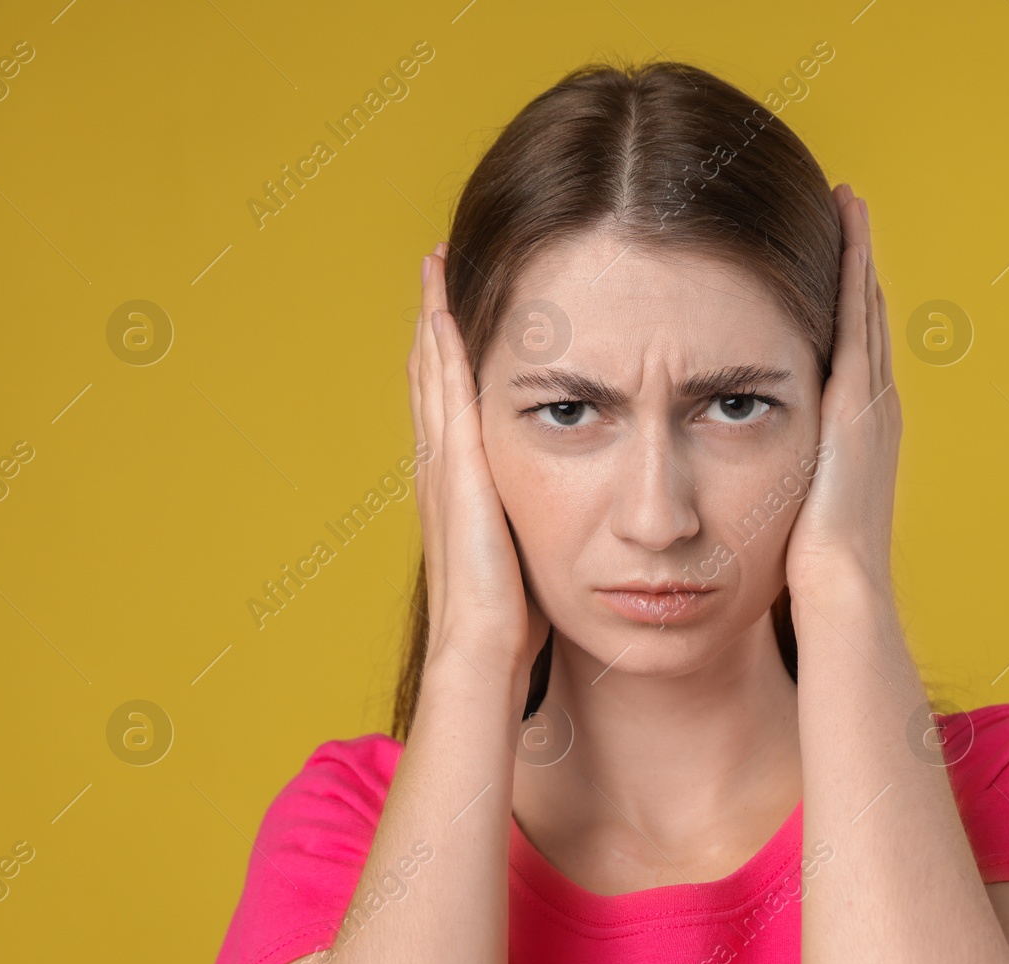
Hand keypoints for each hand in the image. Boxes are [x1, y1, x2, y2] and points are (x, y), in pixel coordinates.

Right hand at [410, 242, 550, 691]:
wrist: (483, 653)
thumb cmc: (510, 624)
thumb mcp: (525, 561)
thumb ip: (532, 531)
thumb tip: (574, 522)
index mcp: (461, 489)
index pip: (452, 409)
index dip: (450, 361)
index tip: (455, 313)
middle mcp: (443, 469)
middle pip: (434, 379)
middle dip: (436, 324)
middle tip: (436, 266)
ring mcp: (443, 468)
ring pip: (435, 376)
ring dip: (435, 321)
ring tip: (435, 269)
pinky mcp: (456, 473)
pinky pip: (447, 397)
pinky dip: (443, 352)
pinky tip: (446, 312)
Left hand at [783, 185, 900, 601]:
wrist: (839, 591)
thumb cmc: (805, 572)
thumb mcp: (787, 514)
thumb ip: (771, 483)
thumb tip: (726, 475)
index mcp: (856, 434)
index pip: (850, 352)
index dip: (843, 304)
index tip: (828, 260)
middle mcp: (874, 408)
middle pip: (866, 317)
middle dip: (855, 263)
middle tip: (846, 205)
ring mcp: (873, 400)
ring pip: (865, 306)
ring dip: (858, 252)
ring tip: (847, 200)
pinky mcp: (859, 398)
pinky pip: (858, 315)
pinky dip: (855, 268)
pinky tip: (845, 225)